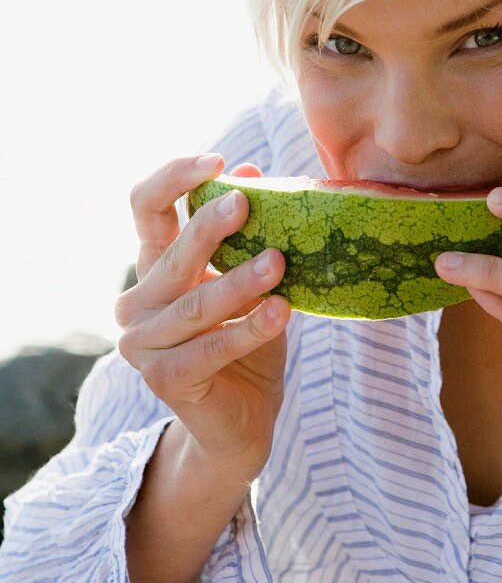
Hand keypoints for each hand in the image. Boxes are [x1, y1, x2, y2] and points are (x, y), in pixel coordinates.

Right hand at [116, 155, 290, 473]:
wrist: (242, 422)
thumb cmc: (247, 340)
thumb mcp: (249, 279)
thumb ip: (245, 233)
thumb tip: (251, 169)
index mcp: (154, 265)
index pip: (145, 206)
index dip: (174, 178)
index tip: (217, 160)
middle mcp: (139, 300)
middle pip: (172, 253)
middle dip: (210, 227)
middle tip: (247, 204)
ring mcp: (143, 343)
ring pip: (195, 304)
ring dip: (238, 281)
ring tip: (279, 263)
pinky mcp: (164, 380)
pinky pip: (212, 347)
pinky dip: (249, 329)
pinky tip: (281, 312)